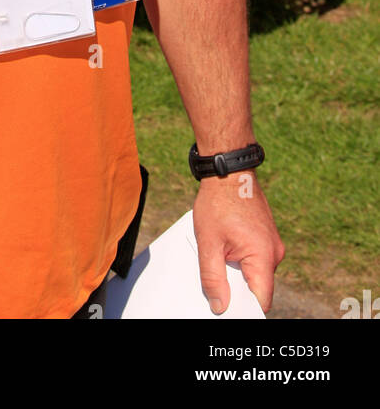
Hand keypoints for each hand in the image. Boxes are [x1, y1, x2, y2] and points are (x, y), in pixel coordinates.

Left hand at [192, 171, 284, 314]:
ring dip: (238, 273)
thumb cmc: (218, 202)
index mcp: (263, 256)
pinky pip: (255, 258)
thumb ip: (213, 278)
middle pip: (258, 287)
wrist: (228, 170)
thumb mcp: (209, 243)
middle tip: (216, 290)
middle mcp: (274, 252)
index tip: (229, 312)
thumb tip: (220, 306)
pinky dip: (241, 260)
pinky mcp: (266, 237)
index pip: (260, 299)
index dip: (245, 310)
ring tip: (217, 263)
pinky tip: (224, 251)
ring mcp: (272, 244)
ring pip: (256, 272)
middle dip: (237, 291)